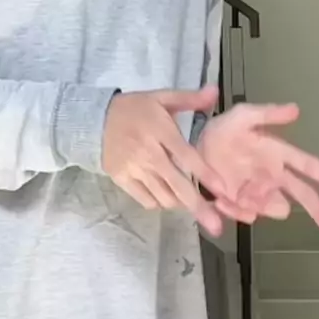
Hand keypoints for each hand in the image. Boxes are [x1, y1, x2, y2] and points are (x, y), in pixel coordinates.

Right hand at [102, 87, 225, 235]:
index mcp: (161, 131)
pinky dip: (160, 202)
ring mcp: (134, 169)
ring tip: (191, 203)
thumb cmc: (134, 109)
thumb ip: (189, 98)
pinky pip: (147, 200)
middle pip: (177, 185)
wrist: (94, 119)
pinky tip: (166, 195)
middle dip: (198, 207)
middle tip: (216, 227)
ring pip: (164, 197)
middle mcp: (148, 153)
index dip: (206, 175)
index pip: (187, 157)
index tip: (223, 191)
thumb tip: (215, 91)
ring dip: (181, 203)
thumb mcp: (161, 97)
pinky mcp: (122, 180)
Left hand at [197, 103, 318, 234]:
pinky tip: (222, 197)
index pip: (307, 165)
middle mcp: (273, 176)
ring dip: (262, 204)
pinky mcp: (240, 205)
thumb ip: (268, 114)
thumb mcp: (242, 116)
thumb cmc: (221, 130)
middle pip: (302, 195)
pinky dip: (237, 209)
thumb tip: (296, 109)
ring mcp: (257, 193)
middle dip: (317, 210)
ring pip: (275, 209)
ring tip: (239, 191)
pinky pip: (248, 215)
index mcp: (277, 154)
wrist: (192, 148)